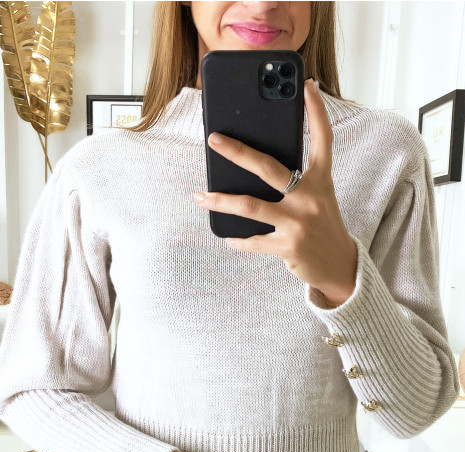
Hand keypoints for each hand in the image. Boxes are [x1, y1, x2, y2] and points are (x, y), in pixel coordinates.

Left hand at [194, 79, 357, 306]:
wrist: (339, 266)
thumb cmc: (322, 226)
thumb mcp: (317, 199)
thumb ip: (296, 182)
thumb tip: (253, 168)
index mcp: (321, 181)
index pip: (322, 139)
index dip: (316, 111)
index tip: (307, 85)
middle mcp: (310, 198)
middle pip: (268, 168)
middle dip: (238, 151)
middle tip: (214, 139)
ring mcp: (298, 223)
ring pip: (250, 207)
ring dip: (220, 201)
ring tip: (200, 197)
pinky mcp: (288, 246)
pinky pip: (253, 240)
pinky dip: (238, 239)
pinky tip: (228, 236)